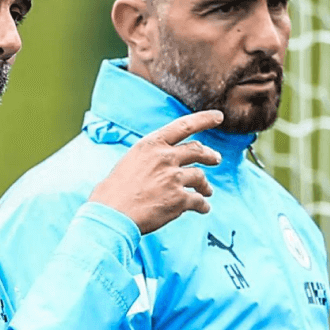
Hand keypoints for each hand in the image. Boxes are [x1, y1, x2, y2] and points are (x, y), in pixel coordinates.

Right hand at [88, 110, 222, 233]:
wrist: (111, 213)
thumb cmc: (114, 191)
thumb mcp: (130, 162)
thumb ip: (151, 158)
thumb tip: (167, 164)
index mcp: (151, 145)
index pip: (184, 126)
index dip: (204, 119)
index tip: (218, 116)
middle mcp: (165, 157)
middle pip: (197, 150)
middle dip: (210, 155)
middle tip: (216, 158)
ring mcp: (174, 178)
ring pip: (200, 177)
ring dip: (205, 185)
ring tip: (207, 191)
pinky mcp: (179, 199)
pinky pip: (198, 201)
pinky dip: (203, 205)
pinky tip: (203, 208)